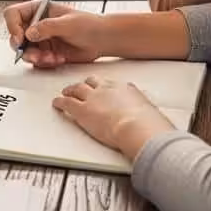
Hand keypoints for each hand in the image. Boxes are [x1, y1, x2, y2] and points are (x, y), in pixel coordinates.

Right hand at [4, 1, 103, 65]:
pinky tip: (58, 59)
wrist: (102, 40)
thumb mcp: (68, 23)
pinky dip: (44, 63)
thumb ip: (47, 27)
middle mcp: (36, 24)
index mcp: (38, 10)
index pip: (13, 15)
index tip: (20, 39)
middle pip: (15, 35)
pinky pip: (36, 61)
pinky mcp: (45, 52)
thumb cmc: (89, 25)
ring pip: (24, 51)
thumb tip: (30, 33)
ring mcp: (40, 39)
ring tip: (50, 58)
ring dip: (35, 57)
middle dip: (24, 48)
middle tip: (35, 55)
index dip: (13, 27)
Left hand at [52, 76, 175, 157]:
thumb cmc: (147, 125)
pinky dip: (60, 102)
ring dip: (70, 90)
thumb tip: (154, 123)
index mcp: (125, 89)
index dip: (104, 87)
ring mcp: (93, 98)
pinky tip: (56, 103)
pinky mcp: (81, 110)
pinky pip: (66, 102)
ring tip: (65, 93)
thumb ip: (147, 115)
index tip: (103, 90)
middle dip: (85, 85)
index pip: (111, 84)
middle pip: (92, 82)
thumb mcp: (151, 114)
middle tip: (80, 88)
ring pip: (76, 89)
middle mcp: (107, 89)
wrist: (137, 128)